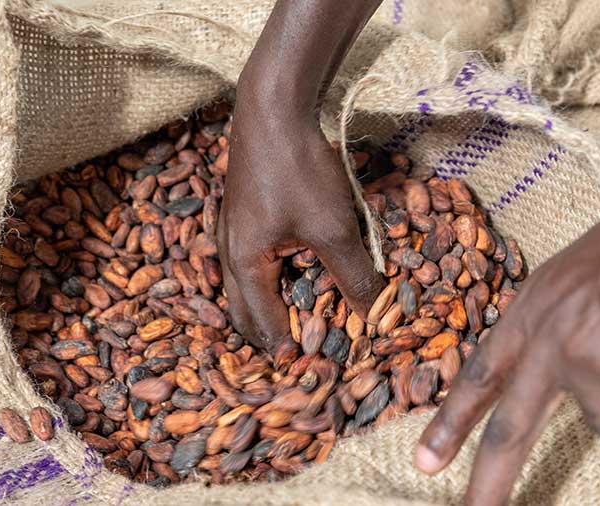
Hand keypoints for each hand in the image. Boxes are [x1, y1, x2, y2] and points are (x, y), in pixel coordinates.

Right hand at [218, 108, 384, 351]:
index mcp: (243, 264)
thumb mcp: (333, 228)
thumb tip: (372, 315)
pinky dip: (267, 276)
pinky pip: (249, 257)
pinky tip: (290, 267)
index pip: (263, 323)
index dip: (288, 347)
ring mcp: (231, 229)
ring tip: (295, 316)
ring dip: (266, 305)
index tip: (310, 367)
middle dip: (266, 334)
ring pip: (243, 284)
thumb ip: (352, 275)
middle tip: (296, 350)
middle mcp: (228, 251)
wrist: (271, 108)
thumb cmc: (297, 170)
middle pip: (242, 310)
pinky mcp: (242, 211)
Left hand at [414, 168, 599, 504]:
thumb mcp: (580, 282)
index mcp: (532, 313)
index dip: (452, 422)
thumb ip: (560, 331)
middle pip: (512, 430)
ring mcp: (583, 361)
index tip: (426, 463)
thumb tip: (574, 388)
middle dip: (489, 484)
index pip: (480, 377)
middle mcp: (546, 341)